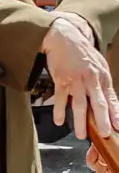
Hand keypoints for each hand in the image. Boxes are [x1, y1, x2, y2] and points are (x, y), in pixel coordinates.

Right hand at [41, 14, 117, 141]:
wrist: (64, 38)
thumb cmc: (82, 53)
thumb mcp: (99, 67)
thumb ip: (103, 85)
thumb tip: (110, 104)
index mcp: (103, 77)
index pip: (111, 99)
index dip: (115, 114)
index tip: (118, 126)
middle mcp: (91, 80)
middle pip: (98, 103)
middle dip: (102, 120)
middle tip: (104, 133)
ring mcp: (76, 80)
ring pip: (79, 104)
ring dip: (80, 121)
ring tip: (81, 134)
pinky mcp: (61, 79)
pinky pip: (61, 98)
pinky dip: (59, 110)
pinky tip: (59, 121)